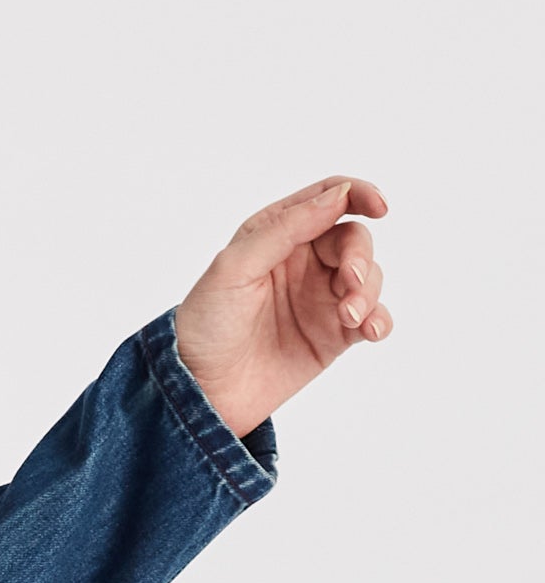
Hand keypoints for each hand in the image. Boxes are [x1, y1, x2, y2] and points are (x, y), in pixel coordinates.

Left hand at [174, 174, 391, 438]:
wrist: (203, 388)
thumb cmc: (208, 322)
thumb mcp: (236, 266)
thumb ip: (286, 228)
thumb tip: (339, 196)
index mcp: (276, 233)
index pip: (327, 199)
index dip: (359, 194)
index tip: (380, 208)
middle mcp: (303, 260)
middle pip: (354, 240)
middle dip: (360, 257)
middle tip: (348, 281)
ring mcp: (322, 297)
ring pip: (369, 277)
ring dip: (369, 292)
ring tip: (348, 317)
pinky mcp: (335, 334)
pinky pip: (373, 317)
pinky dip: (380, 319)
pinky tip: (369, 330)